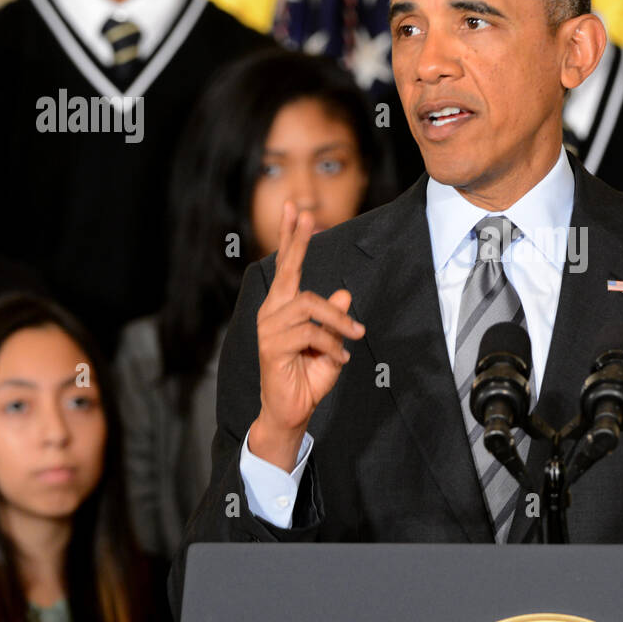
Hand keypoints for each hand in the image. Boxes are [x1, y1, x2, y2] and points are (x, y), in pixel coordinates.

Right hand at [250, 201, 364, 469]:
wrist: (292, 411)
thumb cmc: (309, 376)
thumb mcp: (332, 343)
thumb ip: (335, 319)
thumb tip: (344, 293)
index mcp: (284, 307)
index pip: (287, 267)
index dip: (291, 239)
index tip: (295, 210)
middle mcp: (272, 312)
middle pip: (287, 271)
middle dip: (298, 241)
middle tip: (308, 214)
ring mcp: (269, 328)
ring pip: (310, 306)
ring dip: (338, 321)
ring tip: (353, 337)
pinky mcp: (272, 346)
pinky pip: (308, 333)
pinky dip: (330, 344)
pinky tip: (340, 358)